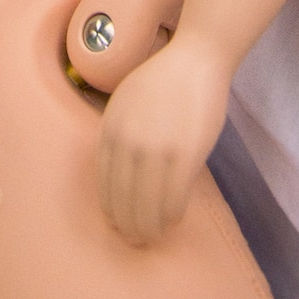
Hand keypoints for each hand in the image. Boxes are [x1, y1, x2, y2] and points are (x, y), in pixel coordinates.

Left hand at [96, 34, 231, 245]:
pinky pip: (174, 197)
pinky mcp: (183, 155)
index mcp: (110, 129)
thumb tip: (121, 172)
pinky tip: (174, 220)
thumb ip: (120, 134)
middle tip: (134, 240)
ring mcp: (155, 150)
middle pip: (123, 198)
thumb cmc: (163, 79)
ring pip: (147, 204)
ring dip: (149, 226)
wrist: (194, 58)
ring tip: (154, 237)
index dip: (110, 207)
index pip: (104, 181)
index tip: (115, 221)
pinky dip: (172, 214)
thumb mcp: (126, 102)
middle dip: (127, 224)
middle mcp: (127, 142)